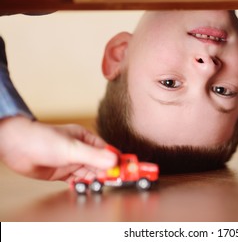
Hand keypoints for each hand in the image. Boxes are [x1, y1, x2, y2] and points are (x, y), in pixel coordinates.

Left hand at [0, 116, 116, 181]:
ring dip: (98, 180)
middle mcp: (82, 151)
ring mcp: (72, 162)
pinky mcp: (63, 173)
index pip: (109, 151)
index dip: (120, 160)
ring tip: (105, 186)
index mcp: (87, 140)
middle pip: (102, 164)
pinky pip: (79, 181)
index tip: (131, 168)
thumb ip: (93, 156)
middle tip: (122, 181)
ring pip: (91, 173)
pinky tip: (88, 188)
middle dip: (111, 172)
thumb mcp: (71, 148)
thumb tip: (115, 160)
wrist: (16, 147)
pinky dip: (84, 185)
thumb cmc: (42, 139)